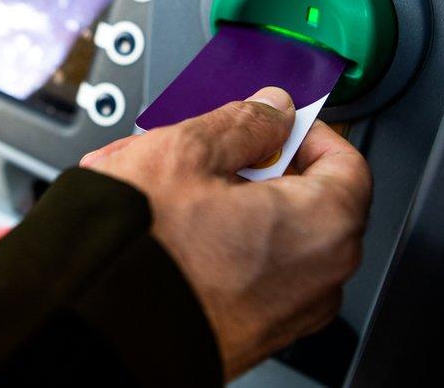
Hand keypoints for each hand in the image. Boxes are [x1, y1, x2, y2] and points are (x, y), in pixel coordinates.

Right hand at [80, 87, 371, 379]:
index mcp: (323, 226)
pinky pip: (245, 270)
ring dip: (220, 202)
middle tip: (202, 152)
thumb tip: (270, 110)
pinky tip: (162, 227)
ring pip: (264, 233)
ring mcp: (286, 312)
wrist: (99, 331)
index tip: (269, 121)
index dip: (304, 131)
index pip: (345, 160)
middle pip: (300, 197)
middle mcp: (318, 278)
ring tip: (162, 189)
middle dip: (248, 166)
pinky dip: (212, 242)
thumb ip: (242, 122)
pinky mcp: (252, 333)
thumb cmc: (145, 253)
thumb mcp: (186, 152)